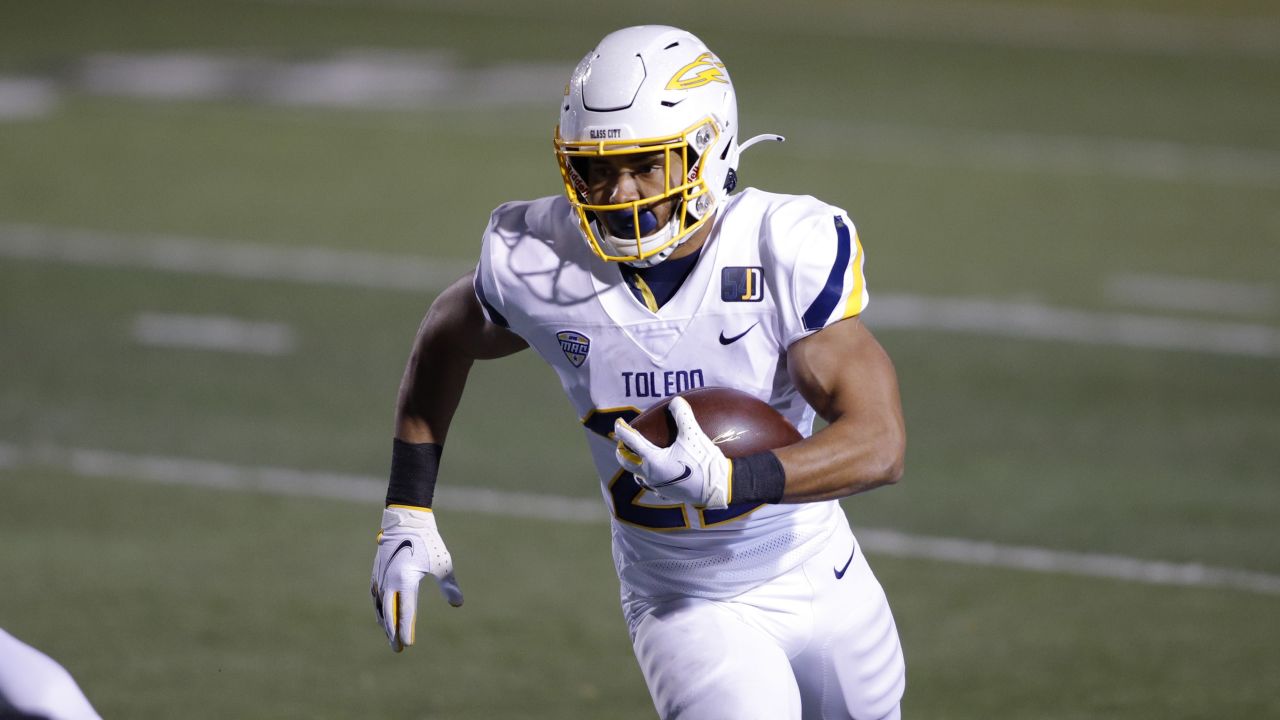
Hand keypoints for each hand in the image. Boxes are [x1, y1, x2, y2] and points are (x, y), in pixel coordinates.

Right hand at [370, 506, 463, 651]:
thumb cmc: (428, 541)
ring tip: (391, 637)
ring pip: (380, 606)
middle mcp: (389, 581)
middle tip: (398, 649)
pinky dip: (379, 609)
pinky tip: (382, 617)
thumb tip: (458, 604)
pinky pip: (376, 597)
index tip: (408, 644)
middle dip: (393, 632)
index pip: (405, 611)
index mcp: (405, 579)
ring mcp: (381, 577)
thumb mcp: (442, 563)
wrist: (406, 520)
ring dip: (385, 623)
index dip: (406, 629)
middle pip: (389, 613)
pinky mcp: (377, 573)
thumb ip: (449, 585)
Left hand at [613, 396, 730, 508]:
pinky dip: (650, 477)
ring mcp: (658, 487)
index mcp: (653, 461)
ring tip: (638, 458)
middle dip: (622, 451)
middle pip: (627, 463)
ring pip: (638, 477)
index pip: (631, 442)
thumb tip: (676, 400)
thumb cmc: (704, 462)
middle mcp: (651, 476)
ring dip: (635, 466)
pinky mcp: (668, 495)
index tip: (617, 423)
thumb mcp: (693, 435)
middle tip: (622, 443)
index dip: (622, 430)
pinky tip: (658, 474)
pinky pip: (652, 486)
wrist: (719, 489)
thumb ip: (683, 416)